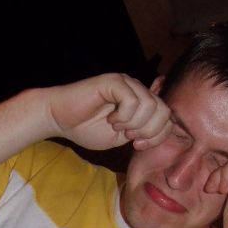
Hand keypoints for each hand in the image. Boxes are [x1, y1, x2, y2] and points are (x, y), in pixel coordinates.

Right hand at [43, 74, 171, 152]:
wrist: (60, 120)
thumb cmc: (88, 129)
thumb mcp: (123, 136)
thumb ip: (143, 131)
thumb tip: (167, 127)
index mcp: (142, 102)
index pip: (167, 117)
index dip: (157, 136)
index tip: (137, 145)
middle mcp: (137, 89)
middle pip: (163, 111)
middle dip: (149, 131)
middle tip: (129, 136)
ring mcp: (126, 83)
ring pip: (150, 106)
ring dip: (134, 123)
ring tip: (117, 126)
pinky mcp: (113, 81)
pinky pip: (131, 101)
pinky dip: (123, 116)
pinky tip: (111, 119)